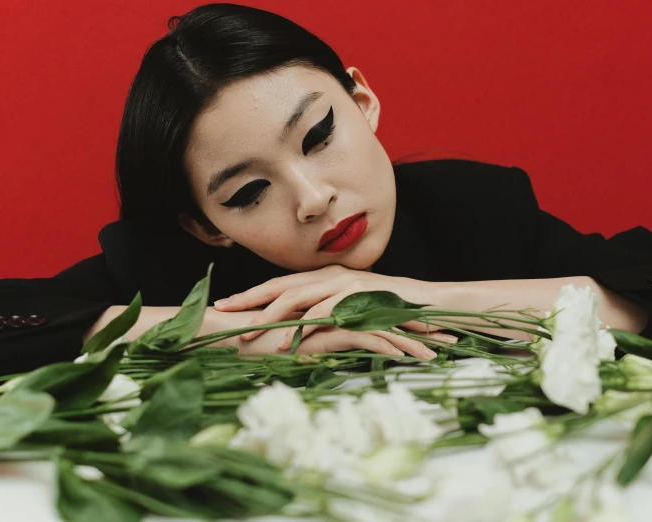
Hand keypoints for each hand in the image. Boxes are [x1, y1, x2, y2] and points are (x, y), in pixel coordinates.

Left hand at [214, 265, 453, 353]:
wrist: (428, 305)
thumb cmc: (389, 311)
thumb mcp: (352, 309)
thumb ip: (327, 314)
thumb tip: (300, 332)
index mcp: (325, 277)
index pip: (281, 284)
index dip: (252, 295)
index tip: (225, 305)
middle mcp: (330, 276)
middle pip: (280, 286)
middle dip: (249, 301)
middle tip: (222, 313)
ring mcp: (344, 284)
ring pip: (296, 298)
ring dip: (268, 317)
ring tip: (247, 336)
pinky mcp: (358, 298)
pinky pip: (322, 313)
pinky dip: (302, 329)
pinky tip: (286, 344)